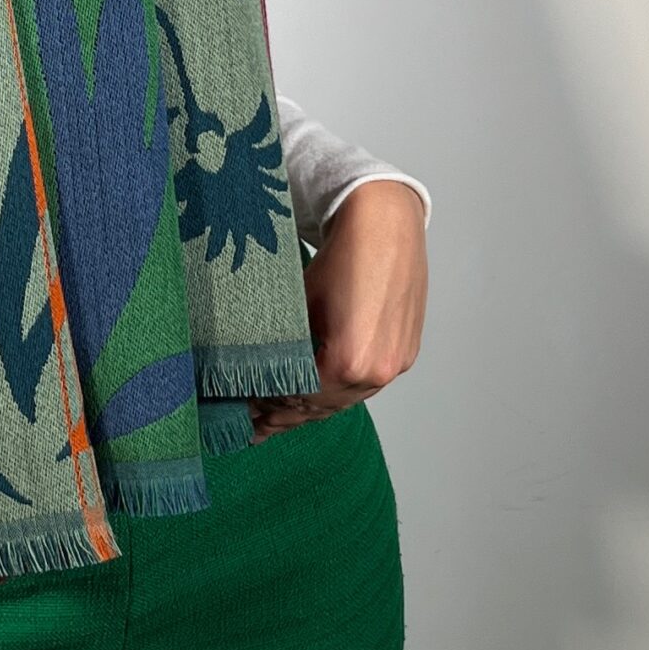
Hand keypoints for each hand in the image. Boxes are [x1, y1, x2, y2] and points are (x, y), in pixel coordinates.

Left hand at [249, 180, 427, 439]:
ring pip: (345, 400)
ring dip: (313, 408)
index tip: (243, 410)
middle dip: (286, 417)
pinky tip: (318, 395)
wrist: (385, 221)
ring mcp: (395, 364)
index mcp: (348, 362)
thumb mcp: (299, 305)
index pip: (298, 400)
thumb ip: (282, 349)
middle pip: (322, 408)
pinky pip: (365, 385)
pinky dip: (339, 392)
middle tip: (255, 427)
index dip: (268, 407)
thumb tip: (253, 374)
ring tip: (281, 419)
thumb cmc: (341, 255)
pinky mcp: (405, 354)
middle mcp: (377, 371)